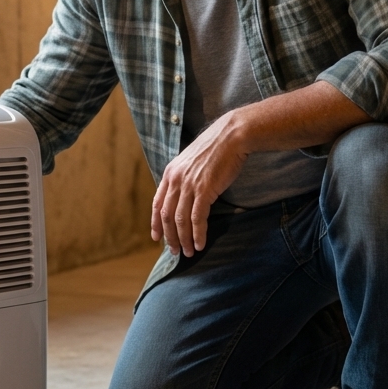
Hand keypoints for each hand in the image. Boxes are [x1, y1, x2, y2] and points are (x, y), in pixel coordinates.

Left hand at [150, 113, 248, 257]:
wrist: (231, 136)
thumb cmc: (215, 149)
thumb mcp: (191, 162)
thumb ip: (183, 178)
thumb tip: (183, 197)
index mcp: (170, 173)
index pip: (157, 203)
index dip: (156, 223)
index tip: (157, 238)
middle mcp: (175, 180)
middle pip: (167, 216)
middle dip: (169, 237)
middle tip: (175, 251)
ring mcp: (189, 185)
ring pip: (180, 220)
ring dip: (184, 239)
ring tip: (188, 252)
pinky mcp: (204, 190)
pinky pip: (197, 218)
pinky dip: (197, 234)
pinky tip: (199, 244)